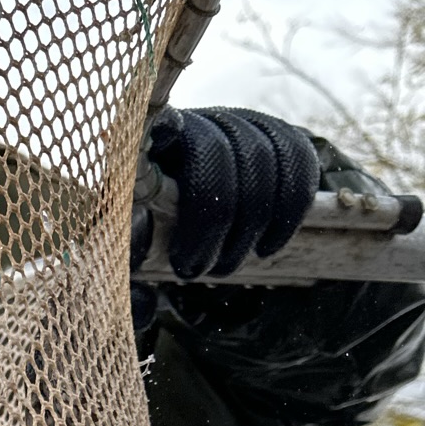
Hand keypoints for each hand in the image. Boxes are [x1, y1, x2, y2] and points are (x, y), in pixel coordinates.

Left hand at [132, 108, 320, 280]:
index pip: (160, 124)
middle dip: (210, 226)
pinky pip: (297, 164)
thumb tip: (143, 304)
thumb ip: (129, 271)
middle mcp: (199, 121)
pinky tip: (266, 248)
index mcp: (152, 143)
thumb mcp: (131, 249)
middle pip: (214, 160)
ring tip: (225, 266)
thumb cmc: (148, 232)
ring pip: (260, 166)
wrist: (188, 210)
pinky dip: (288, 213)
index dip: (166, 129)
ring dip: (247, 230)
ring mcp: (241, 123)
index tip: (166, 143)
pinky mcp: (276, 135)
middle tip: (196, 270)